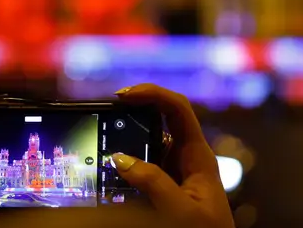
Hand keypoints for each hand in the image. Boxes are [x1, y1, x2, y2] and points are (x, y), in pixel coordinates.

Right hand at [108, 83, 233, 227]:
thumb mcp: (181, 211)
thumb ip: (152, 183)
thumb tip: (120, 159)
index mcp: (198, 155)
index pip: (178, 108)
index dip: (153, 93)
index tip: (124, 95)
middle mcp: (187, 157)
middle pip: (161, 118)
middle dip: (135, 111)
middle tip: (107, 112)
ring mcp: (176, 170)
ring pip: (149, 142)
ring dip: (128, 138)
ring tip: (105, 137)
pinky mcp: (165, 186)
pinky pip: (143, 165)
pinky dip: (127, 162)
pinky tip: (110, 168)